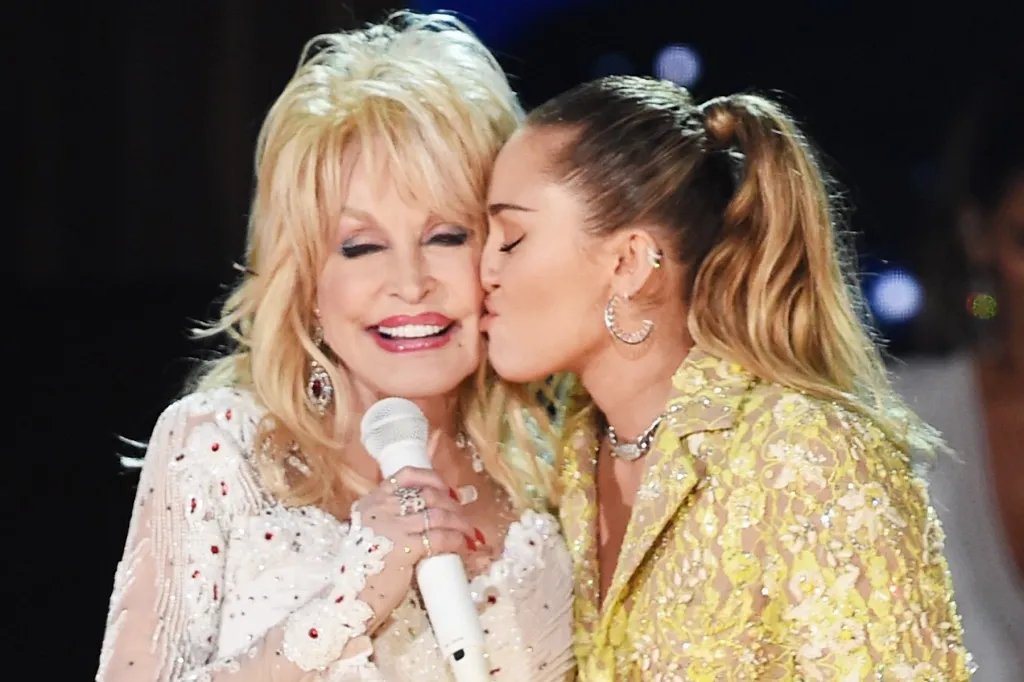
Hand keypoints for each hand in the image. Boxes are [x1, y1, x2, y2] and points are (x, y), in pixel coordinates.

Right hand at [352, 434, 482, 627]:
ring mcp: (392, 526)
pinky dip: (457, 540)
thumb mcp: (372, 536)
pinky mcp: (404, 548)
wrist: (350, 599)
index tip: (450, 491)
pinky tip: (464, 546)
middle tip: (465, 519)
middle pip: (428, 495)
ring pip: (439, 514)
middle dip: (453, 506)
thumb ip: (393, 521)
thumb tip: (433, 514)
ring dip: (461, 523)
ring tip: (470, 533)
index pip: (406, 476)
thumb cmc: (363, 571)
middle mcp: (381, 509)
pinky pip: (440, 537)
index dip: (434, 480)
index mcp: (371, 502)